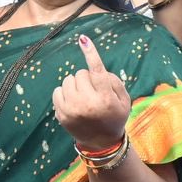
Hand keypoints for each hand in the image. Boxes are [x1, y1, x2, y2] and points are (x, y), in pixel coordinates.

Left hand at [52, 34, 130, 152]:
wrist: (101, 143)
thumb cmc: (114, 116)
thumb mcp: (124, 100)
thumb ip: (114, 81)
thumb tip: (94, 65)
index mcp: (105, 99)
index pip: (97, 71)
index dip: (91, 53)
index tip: (83, 39)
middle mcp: (87, 104)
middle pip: (80, 73)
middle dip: (87, 79)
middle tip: (93, 91)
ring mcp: (72, 110)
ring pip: (68, 80)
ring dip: (75, 84)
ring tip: (83, 96)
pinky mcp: (61, 114)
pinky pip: (58, 91)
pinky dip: (65, 93)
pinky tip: (73, 102)